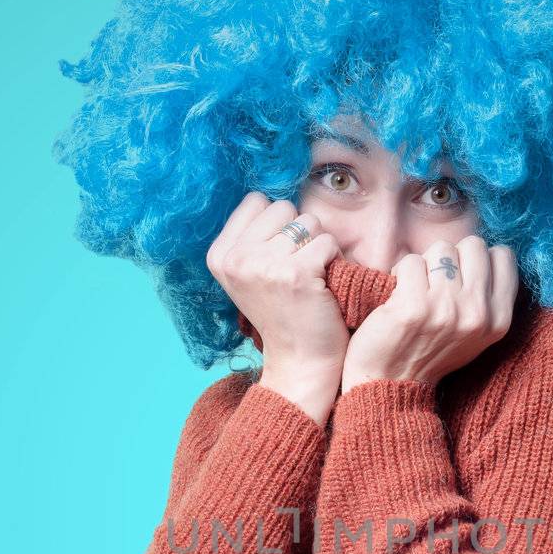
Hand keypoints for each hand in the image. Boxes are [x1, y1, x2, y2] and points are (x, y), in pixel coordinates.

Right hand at [206, 191, 347, 423]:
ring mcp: (264, 265)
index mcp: (219, 255)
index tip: (276, 258)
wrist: (300, 359)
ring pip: (308, 222)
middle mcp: (236, 259)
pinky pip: (327, 241)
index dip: (276, 224)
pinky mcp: (296, 273)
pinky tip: (321, 286)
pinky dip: (333, 260)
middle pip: (282, 206)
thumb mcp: (249, 273)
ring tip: (308, 278)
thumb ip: (251, 235)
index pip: (256, 201)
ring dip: (317, 246)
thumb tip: (268, 194)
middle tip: (294, 270)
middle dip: (297, 232)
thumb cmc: (283, 311)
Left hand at [340, 236, 517, 393]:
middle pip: (473, 245)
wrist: (392, 384)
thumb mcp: (476, 335)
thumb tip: (488, 254)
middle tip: (436, 282)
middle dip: (451, 257)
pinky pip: (411, 262)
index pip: (504, 257)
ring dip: (425, 264)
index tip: (461, 277)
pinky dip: (401, 273)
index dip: (478, 259)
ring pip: (441, 249)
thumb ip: (488, 297)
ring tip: (417, 290)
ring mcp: (447, 310)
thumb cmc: (432, 353)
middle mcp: (478, 314)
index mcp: (499, 320)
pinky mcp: (414, 307)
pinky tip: (399, 295)